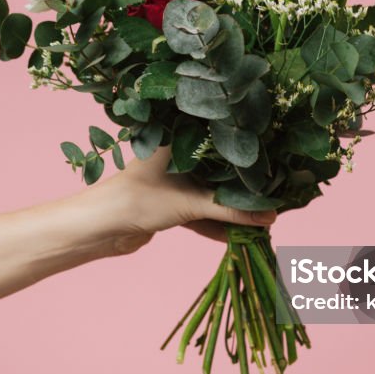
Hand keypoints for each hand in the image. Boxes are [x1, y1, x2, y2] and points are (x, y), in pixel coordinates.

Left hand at [89, 146, 276, 247]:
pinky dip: (216, 223)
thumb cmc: (139, 199)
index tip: (275, 161)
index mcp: (178, 137)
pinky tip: (239, 235)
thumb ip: (232, 211)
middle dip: (244, 187)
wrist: (100, 228)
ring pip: (211, 193)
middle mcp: (177, 154)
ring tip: (261, 218)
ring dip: (231, 209)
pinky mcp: (170, 204)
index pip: (222, 138)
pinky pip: (200, 211)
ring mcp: (173, 181)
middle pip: (220, 170)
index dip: (248, 150)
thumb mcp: (191, 203)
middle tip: (274, 194)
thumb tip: (271, 217)